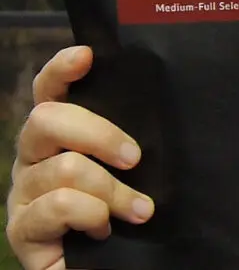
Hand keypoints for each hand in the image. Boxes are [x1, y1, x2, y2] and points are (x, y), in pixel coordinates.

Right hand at [6, 46, 154, 269]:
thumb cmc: (130, 220)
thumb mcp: (139, 176)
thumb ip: (134, 147)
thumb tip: (167, 114)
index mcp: (59, 141)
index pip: (50, 93)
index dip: (61, 70)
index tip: (87, 56)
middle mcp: (33, 161)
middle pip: (46, 119)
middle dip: (99, 133)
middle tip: (136, 158)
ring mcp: (23, 195)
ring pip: (63, 168)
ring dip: (112, 191)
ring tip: (139, 211)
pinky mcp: (21, 231)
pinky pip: (58, 206)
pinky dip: (92, 216)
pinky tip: (104, 232)